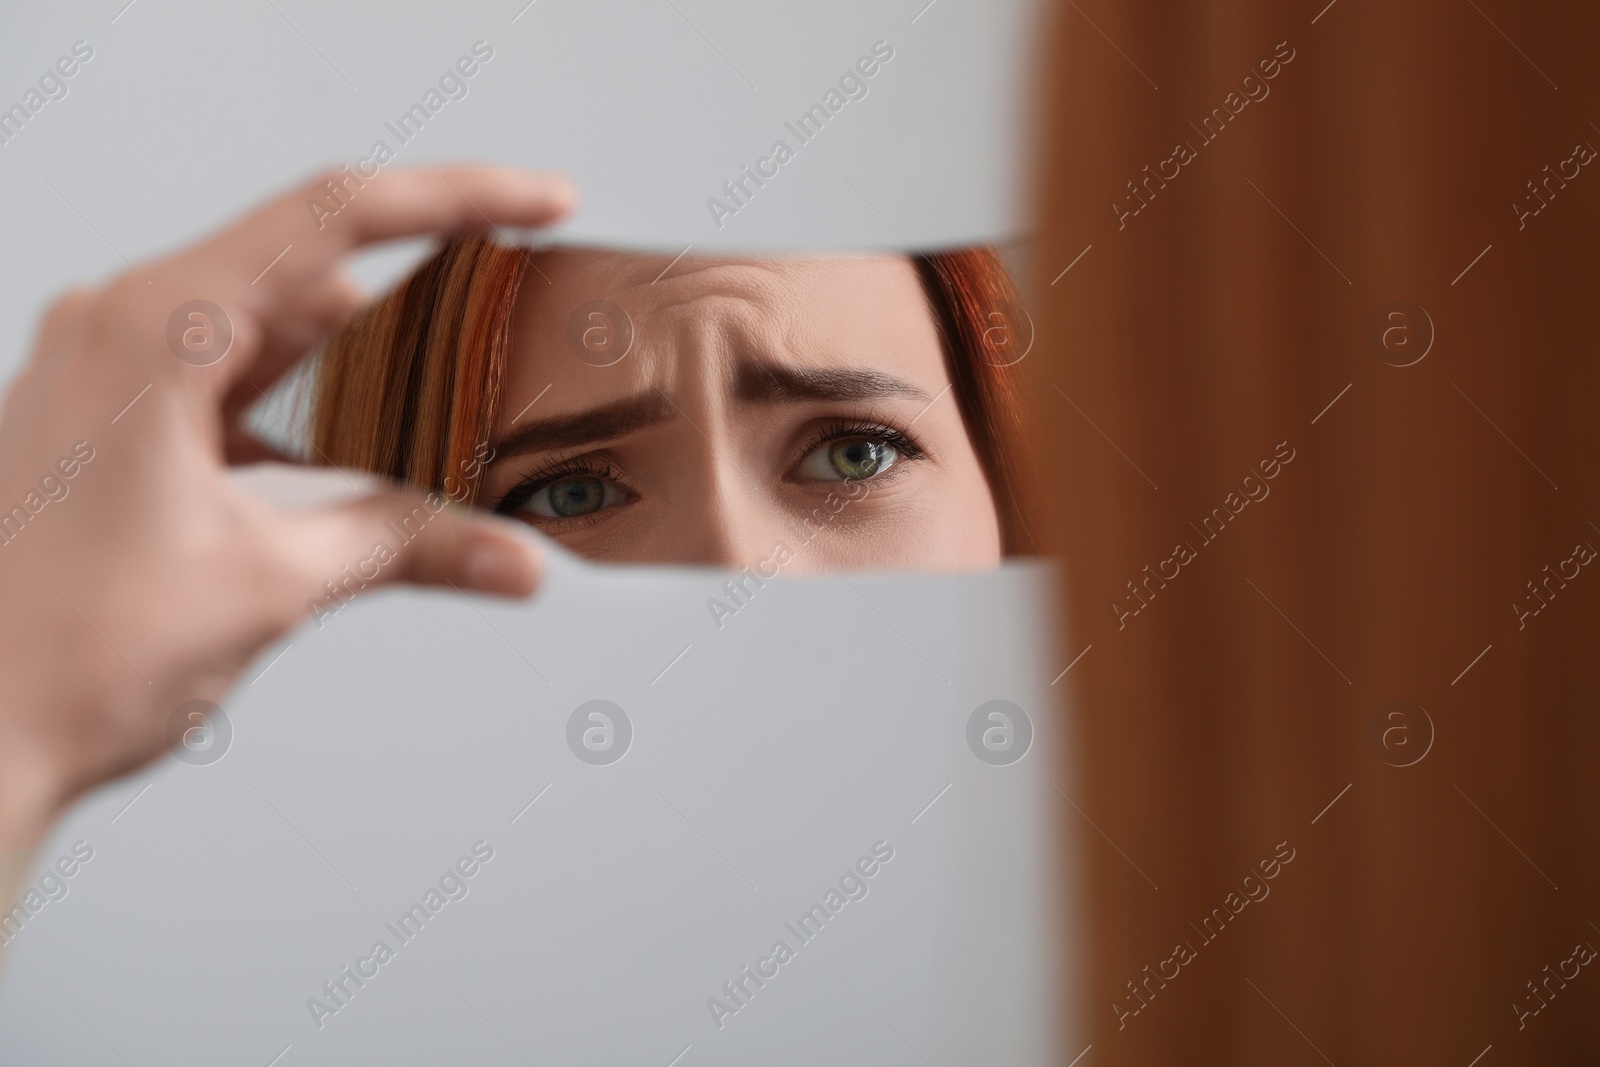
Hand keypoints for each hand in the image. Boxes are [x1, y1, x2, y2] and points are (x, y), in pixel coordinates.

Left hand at [0, 166, 571, 852]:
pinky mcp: (114, 427)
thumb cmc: (61, 655)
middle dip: (423, 323)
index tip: (542, 201)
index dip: (455, 198)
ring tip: (455, 428)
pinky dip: (311, 421)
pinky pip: (237, 392)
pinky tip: (371, 467)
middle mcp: (122, 330)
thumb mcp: (271, 582)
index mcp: (152, 329)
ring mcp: (112, 376)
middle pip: (314, 283)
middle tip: (513, 354)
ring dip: (368, 382)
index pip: (333, 220)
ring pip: (279, 342)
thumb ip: (408, 544)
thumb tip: (513, 554)